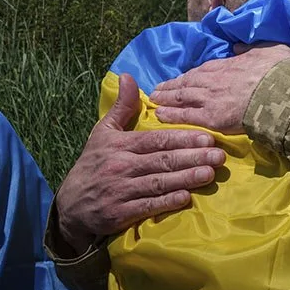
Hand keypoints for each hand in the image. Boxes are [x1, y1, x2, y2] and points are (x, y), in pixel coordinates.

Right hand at [54, 73, 226, 255]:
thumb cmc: (93, 164)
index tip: (207, 137)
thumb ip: (121, 107)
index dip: (182, 138)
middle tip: (218, 155)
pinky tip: (186, 198)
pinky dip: (166, 202)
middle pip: (162, 160)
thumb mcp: (103, 132)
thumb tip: (128, 76)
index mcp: (120, 145)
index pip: (156, 140)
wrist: (71, 205)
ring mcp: (121, 190)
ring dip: (185, 179)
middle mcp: (121, 166)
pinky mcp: (120, 213)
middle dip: (192, 157)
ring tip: (209, 174)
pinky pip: (147, 207)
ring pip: (158, 183)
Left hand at [151, 43, 289, 132]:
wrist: (281, 92)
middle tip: (156, 90)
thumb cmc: (278, 70)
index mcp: (224, 64)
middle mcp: (211, 80)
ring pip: (180, 98)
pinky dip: (171, 115)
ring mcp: (209, 99)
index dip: (187, 76)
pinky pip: (185, 116)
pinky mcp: (211, 118)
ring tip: (154, 101)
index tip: (178, 78)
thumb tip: (238, 47)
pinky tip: (160, 116)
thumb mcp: (267, 48)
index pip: (200, 70)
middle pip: (185, 83)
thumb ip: (250, 48)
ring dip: (165, 99)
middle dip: (169, 87)